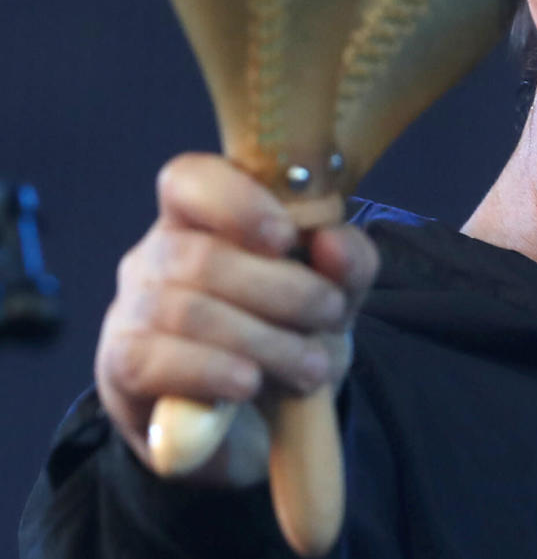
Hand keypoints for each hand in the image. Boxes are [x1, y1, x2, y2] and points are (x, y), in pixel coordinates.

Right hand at [95, 153, 378, 487]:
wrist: (259, 423)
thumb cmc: (290, 334)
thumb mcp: (335, 297)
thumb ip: (348, 262)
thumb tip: (332, 240)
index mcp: (203, 218)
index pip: (191, 179)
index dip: (237, 201)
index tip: (288, 237)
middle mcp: (157, 254)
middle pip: (204, 256)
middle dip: (284, 290)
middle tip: (330, 315)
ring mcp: (132, 308)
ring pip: (188, 311)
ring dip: (265, 341)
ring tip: (310, 366)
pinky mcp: (121, 367)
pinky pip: (157, 360)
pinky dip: (214, 371)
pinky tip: (250, 383)